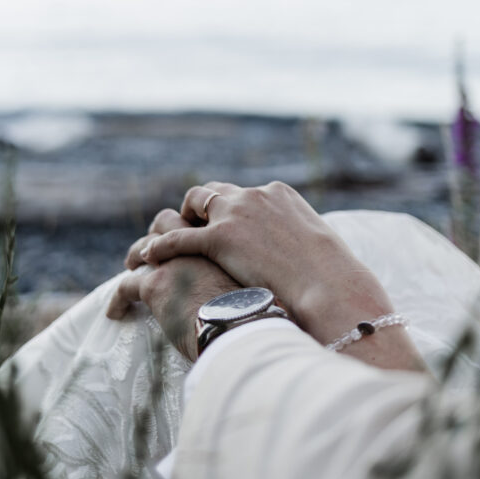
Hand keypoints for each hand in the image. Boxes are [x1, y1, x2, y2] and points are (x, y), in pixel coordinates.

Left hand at [107, 208, 238, 361]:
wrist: (242, 325)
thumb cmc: (254, 312)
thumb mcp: (253, 283)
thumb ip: (242, 277)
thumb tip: (242, 293)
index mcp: (223, 242)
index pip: (198, 223)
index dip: (187, 228)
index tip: (184, 238)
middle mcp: (196, 244)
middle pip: (167, 220)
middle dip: (157, 231)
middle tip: (153, 245)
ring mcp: (173, 261)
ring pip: (144, 246)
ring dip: (135, 254)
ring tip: (130, 266)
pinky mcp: (155, 284)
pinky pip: (126, 286)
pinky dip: (118, 298)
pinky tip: (115, 312)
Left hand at [127, 182, 426, 371]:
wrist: (331, 286)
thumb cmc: (331, 278)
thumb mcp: (315, 247)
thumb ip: (295, 242)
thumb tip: (294, 258)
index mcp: (279, 193)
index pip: (242, 193)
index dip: (225, 208)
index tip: (217, 222)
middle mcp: (254, 194)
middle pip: (213, 192)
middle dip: (198, 209)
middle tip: (187, 228)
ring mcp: (236, 213)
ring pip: (192, 206)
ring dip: (176, 221)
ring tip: (160, 239)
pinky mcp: (220, 237)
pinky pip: (179, 238)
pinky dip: (161, 245)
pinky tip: (148, 256)